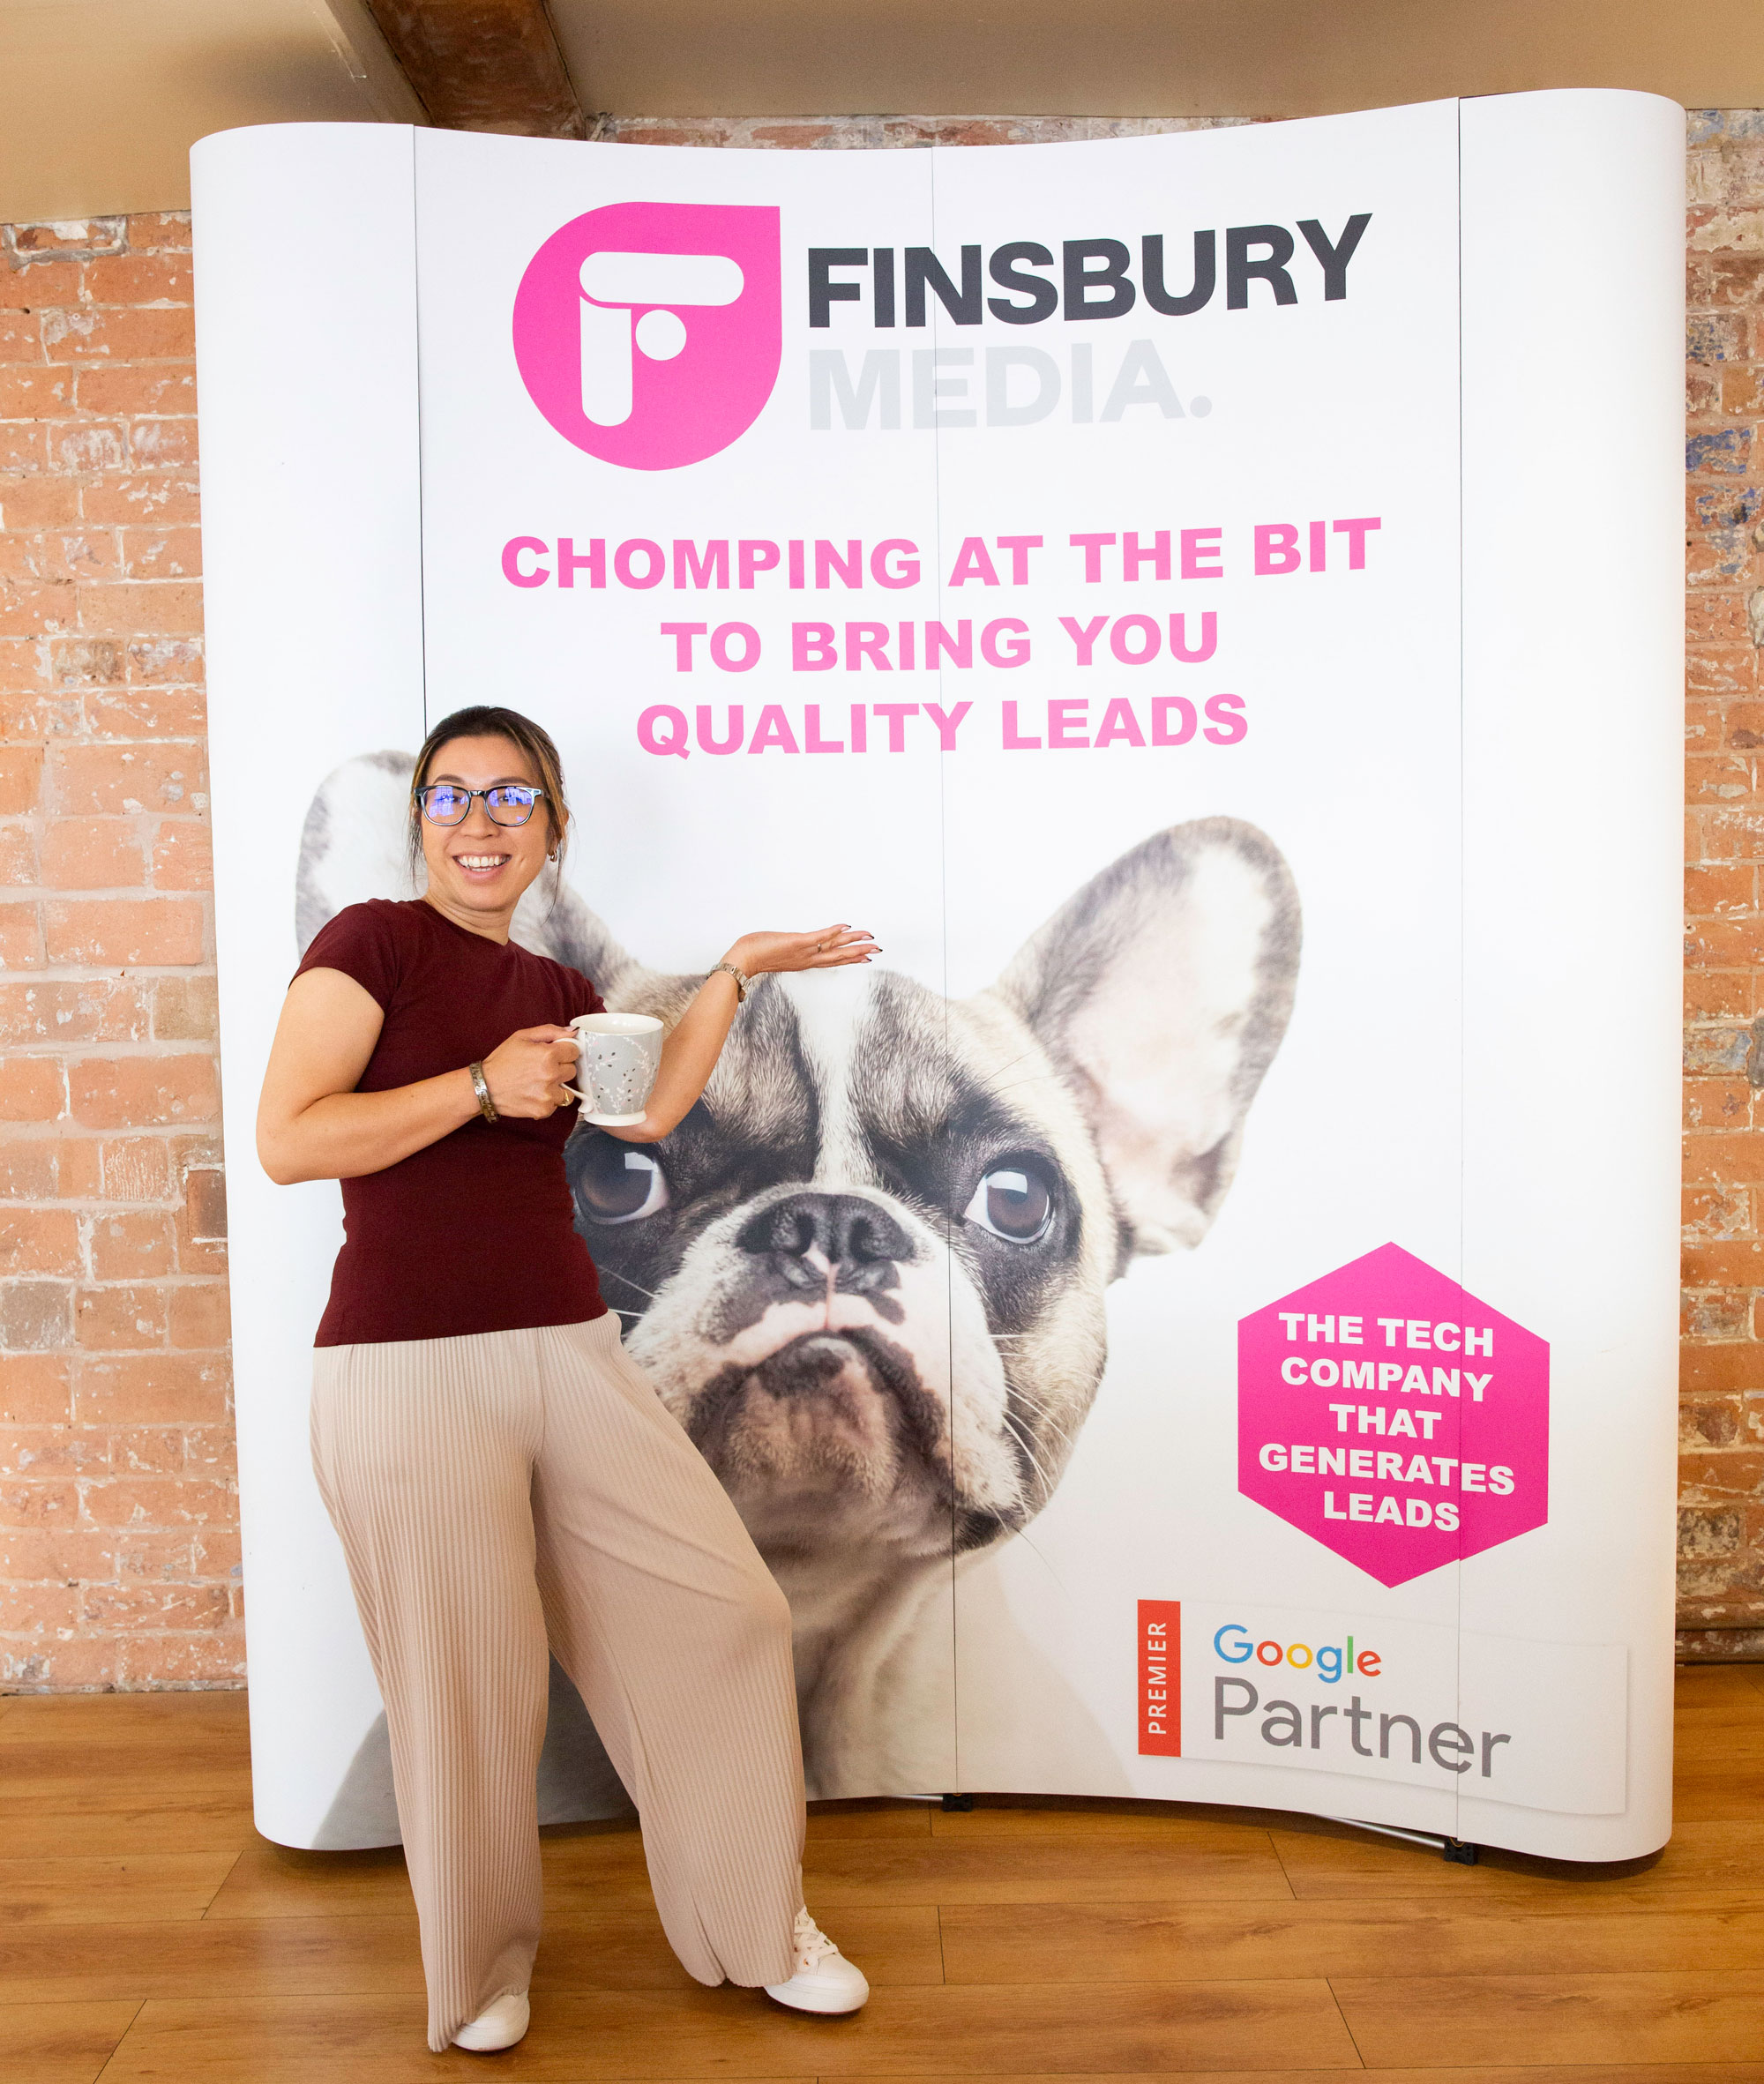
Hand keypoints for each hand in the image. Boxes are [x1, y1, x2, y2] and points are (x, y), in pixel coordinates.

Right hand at [479, 1025, 580, 1118]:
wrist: (484, 1086)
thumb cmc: (502, 1061)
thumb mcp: (522, 1037)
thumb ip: (550, 1031)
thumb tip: (573, 1031)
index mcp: (548, 1055)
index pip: (574, 1051)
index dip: (564, 1051)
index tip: (555, 1054)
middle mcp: (551, 1075)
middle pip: (572, 1071)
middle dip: (560, 1069)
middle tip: (542, 1069)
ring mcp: (548, 1095)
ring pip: (567, 1091)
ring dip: (557, 1088)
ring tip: (539, 1084)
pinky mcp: (543, 1110)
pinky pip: (556, 1105)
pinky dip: (548, 1101)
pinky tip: (534, 1094)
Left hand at [723, 925, 879, 977]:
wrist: (742, 960)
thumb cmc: (755, 954)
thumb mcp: (778, 952)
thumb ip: (790, 950)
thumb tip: (793, 944)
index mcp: (805, 961)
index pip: (832, 960)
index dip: (850, 959)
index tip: (867, 958)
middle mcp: (808, 959)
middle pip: (839, 956)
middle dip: (860, 952)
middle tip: (879, 949)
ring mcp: (804, 951)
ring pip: (834, 947)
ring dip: (853, 943)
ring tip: (870, 939)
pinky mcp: (797, 942)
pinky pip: (819, 937)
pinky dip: (833, 931)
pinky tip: (846, 926)